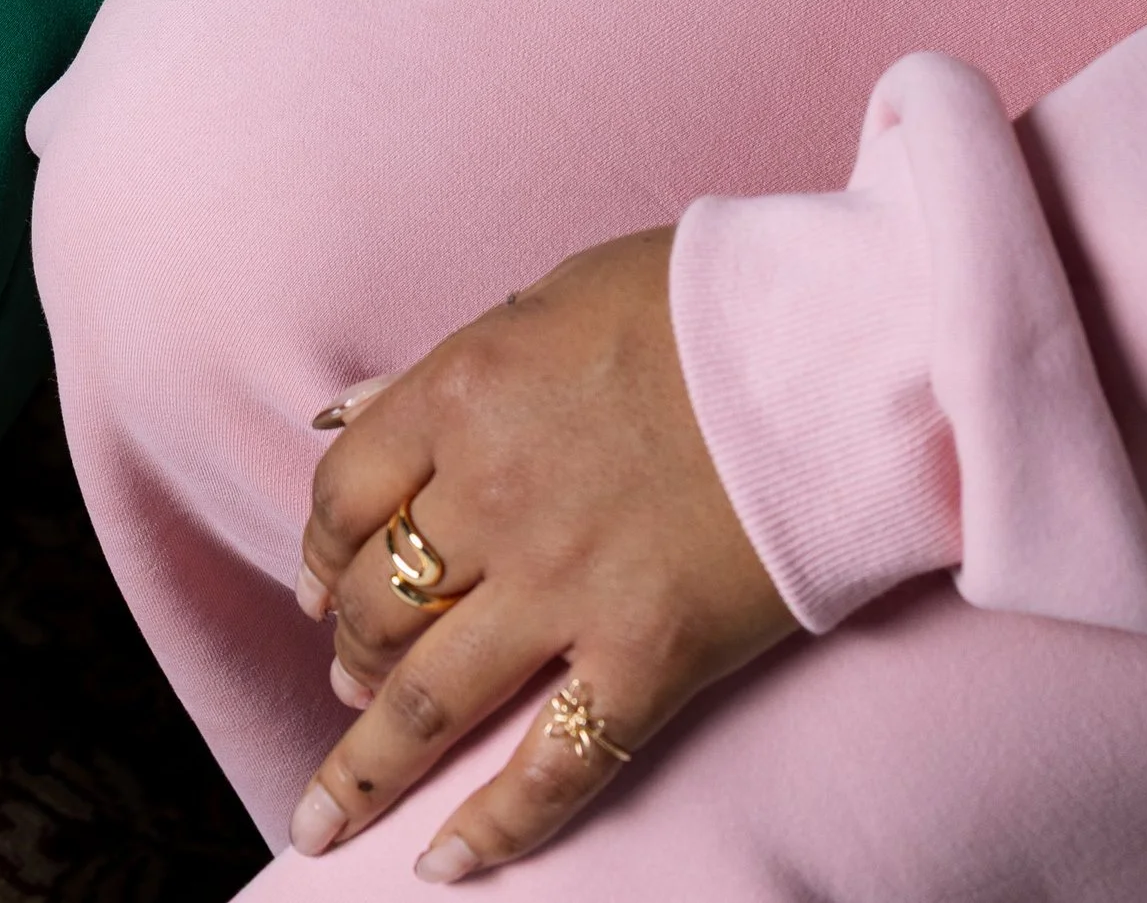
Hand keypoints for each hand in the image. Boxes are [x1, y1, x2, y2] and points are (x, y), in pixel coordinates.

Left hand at [292, 232, 792, 880]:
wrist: (828, 350)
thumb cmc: (696, 304)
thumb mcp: (544, 299)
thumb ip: (443, 369)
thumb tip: (345, 416)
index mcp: (460, 396)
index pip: (343, 495)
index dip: (319, 551)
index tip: (318, 585)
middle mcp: (491, 497)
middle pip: (373, 600)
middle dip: (345, 651)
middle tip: (344, 680)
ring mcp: (564, 586)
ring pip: (428, 699)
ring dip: (366, 765)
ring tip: (328, 813)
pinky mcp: (645, 657)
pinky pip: (551, 765)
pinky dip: (493, 827)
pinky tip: (446, 861)